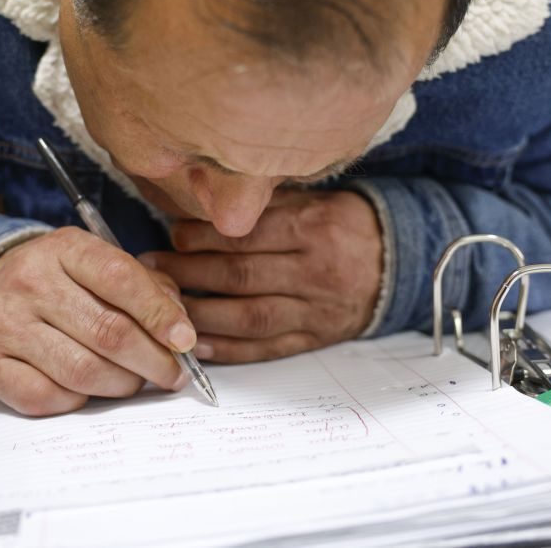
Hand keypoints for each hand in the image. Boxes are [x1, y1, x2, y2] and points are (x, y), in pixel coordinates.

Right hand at [0, 227, 193, 415]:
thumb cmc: (59, 282)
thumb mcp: (98, 265)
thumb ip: (146, 288)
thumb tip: (179, 331)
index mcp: (64, 248)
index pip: (121, 278)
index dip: (160, 315)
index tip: (185, 341)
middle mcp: (30, 281)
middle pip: (108, 332)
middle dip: (153, 361)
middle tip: (173, 374)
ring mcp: (5, 324)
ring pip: (82, 371)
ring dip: (122, 385)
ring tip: (134, 381)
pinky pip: (46, 396)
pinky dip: (77, 401)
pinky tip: (88, 390)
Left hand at [140, 189, 381, 362]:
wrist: (398, 263)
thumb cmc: (345, 226)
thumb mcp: (314, 200)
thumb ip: (267, 205)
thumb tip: (206, 206)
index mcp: (313, 229)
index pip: (248, 236)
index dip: (203, 238)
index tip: (170, 235)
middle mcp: (314, 271)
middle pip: (242, 276)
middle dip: (190, 273)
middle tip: (152, 270)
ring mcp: (315, 310)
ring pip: (250, 317)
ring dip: (201, 314)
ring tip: (164, 308)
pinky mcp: (315, 337)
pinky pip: (267, 348)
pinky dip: (230, 350)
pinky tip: (197, 345)